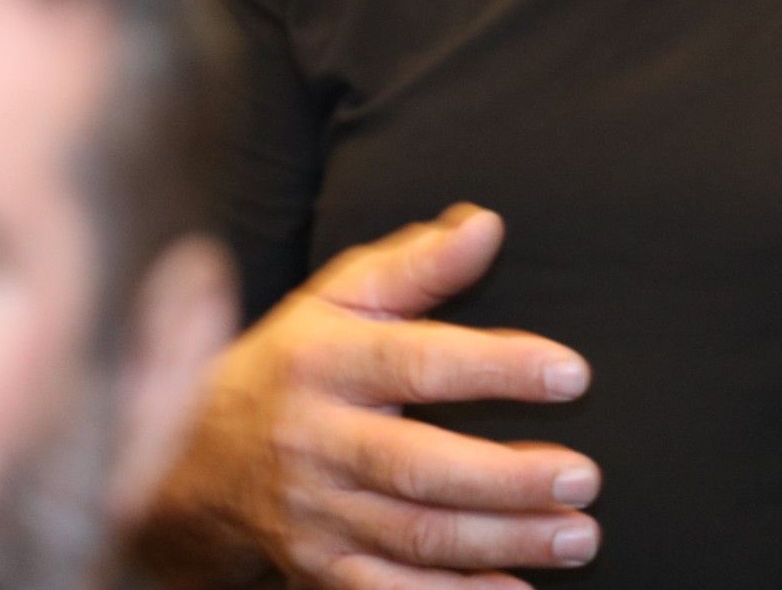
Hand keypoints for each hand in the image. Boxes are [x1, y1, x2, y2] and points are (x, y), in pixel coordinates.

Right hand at [137, 205, 599, 589]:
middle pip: (419, 467)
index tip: (572, 373)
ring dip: (502, 542)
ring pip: (415, 536)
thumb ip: (416, 264)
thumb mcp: (340, 298)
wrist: (196, 459)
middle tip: (585, 478)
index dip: (498, 367)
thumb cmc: (294, 361)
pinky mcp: (318, 568)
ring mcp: (315, 514)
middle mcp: (315, 442)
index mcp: (324, 362)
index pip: (418, 363)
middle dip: (509, 479)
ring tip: (579, 534)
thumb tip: (488, 226)